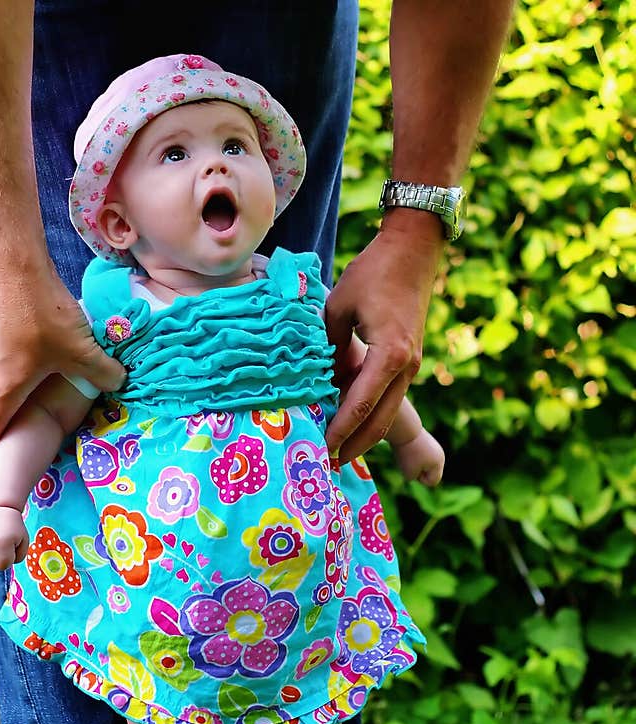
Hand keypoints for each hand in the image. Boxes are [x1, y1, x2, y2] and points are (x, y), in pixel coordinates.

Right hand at [0, 261, 124, 481]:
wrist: (15, 262)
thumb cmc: (43, 310)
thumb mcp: (82, 348)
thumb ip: (103, 373)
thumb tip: (118, 383)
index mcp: (3, 389)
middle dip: (12, 432)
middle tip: (29, 448)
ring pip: (6, 388)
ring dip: (22, 399)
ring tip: (45, 403)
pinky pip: (8, 368)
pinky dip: (23, 377)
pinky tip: (46, 366)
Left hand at [324, 213, 444, 460]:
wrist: (414, 248)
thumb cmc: (373, 272)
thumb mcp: (338, 308)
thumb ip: (329, 349)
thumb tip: (320, 383)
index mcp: (389, 356)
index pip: (358, 407)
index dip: (338, 433)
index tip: (319, 450)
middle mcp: (405, 367)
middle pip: (378, 422)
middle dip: (352, 446)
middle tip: (327, 464)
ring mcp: (411, 366)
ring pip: (386, 413)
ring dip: (362, 434)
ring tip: (336, 450)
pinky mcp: (408, 360)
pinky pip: (388, 396)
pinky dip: (368, 412)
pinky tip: (347, 419)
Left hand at [391, 428, 444, 486]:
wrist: (403, 428)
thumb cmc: (406, 453)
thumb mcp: (409, 473)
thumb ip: (415, 477)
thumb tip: (416, 469)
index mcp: (439, 463)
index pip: (432, 481)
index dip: (420, 479)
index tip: (413, 467)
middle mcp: (440, 454)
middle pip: (428, 473)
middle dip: (417, 470)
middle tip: (410, 459)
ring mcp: (434, 446)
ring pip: (422, 464)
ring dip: (413, 462)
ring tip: (408, 452)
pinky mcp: (425, 440)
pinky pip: (417, 455)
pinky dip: (410, 454)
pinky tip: (407, 446)